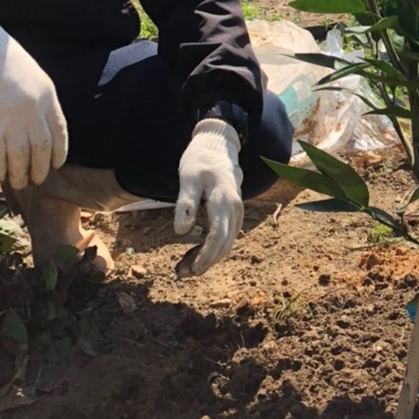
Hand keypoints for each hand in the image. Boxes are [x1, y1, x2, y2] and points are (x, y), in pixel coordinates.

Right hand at [0, 5, 68, 188]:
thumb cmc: (2, 58)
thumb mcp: (33, 75)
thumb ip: (38, 100)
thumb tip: (36, 123)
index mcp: (47, 97)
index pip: (60, 132)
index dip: (58, 152)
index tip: (55, 164)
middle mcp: (33, 111)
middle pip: (42, 149)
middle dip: (40, 168)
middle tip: (36, 180)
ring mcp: (12, 120)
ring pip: (21, 157)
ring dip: (20, 174)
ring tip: (18, 183)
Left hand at [174, 117, 243, 274]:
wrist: (218, 146)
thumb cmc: (200, 160)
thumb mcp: (187, 177)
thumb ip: (185, 204)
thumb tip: (181, 232)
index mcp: (223, 198)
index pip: (218, 235)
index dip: (205, 256)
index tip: (191, 269)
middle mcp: (235, 207)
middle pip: (225, 244)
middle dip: (205, 262)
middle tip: (182, 273)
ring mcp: (237, 210)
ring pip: (227, 242)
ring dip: (209, 258)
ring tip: (184, 267)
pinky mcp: (234, 213)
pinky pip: (227, 236)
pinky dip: (213, 248)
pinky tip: (195, 252)